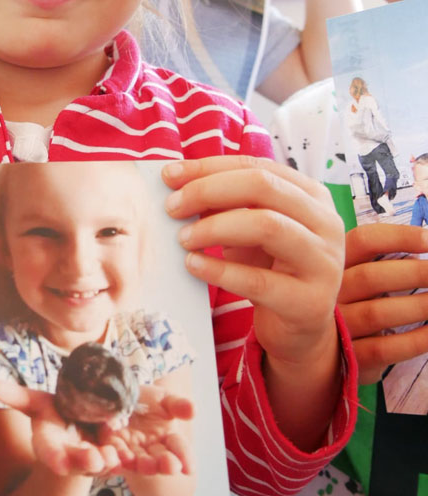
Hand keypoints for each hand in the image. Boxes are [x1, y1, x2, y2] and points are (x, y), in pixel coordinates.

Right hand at [0, 377, 193, 476]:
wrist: (77, 430)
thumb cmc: (55, 417)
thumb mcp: (37, 406)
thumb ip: (17, 397)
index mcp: (58, 447)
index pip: (57, 457)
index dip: (63, 460)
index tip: (72, 461)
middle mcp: (83, 457)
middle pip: (91, 463)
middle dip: (100, 463)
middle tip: (107, 461)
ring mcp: (108, 459)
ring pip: (124, 464)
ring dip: (143, 466)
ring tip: (160, 466)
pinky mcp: (128, 456)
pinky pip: (144, 460)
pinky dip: (160, 462)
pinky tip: (179, 463)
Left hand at [98, 384, 195, 476]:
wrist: (121, 392)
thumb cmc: (147, 399)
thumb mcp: (164, 399)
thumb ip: (178, 405)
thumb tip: (193, 410)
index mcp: (167, 437)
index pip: (178, 447)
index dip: (185, 457)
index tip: (190, 468)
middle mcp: (150, 448)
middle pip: (160, 459)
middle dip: (166, 464)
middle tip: (171, 467)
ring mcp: (131, 448)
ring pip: (138, 460)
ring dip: (143, 464)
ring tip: (147, 466)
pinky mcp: (112, 444)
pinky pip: (114, 452)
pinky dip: (116, 457)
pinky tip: (118, 458)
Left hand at [163, 155, 343, 370]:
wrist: (300, 328)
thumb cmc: (270, 269)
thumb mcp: (250, 231)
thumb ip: (225, 205)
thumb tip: (177, 184)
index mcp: (311, 195)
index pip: (257, 167)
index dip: (209, 168)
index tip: (170, 175)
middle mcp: (325, 222)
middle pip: (263, 187)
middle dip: (209, 191)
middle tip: (172, 207)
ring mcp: (323, 262)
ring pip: (267, 226)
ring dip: (215, 228)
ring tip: (183, 238)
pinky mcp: (310, 302)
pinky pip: (258, 281)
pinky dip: (220, 270)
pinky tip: (193, 265)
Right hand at [340, 223, 427, 384]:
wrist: (319, 356)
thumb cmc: (354, 306)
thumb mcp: (357, 279)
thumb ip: (383, 263)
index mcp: (332, 266)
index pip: (363, 241)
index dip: (399, 237)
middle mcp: (328, 294)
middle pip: (369, 277)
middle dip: (415, 273)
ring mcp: (334, 328)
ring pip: (377, 313)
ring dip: (419, 306)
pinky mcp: (348, 358)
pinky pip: (383, 348)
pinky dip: (415, 340)